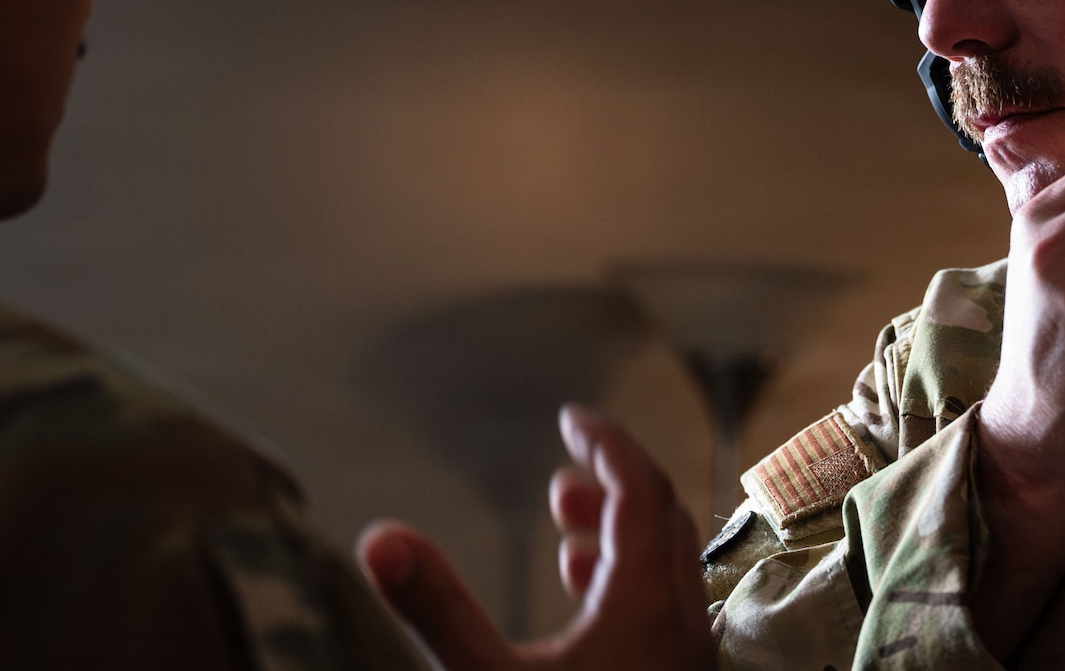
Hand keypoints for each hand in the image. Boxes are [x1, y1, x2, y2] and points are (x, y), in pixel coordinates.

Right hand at [360, 406, 713, 670]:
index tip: (568, 417)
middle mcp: (684, 625)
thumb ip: (437, 607)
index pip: (642, 487)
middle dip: (612, 483)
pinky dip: (626, 579)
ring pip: (666, 568)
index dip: (606, 442)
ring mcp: (687, 661)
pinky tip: (581, 589)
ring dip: (617, 534)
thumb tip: (377, 536)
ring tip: (563, 521)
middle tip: (561, 468)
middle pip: (664, 520)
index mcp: (650, 605)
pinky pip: (664, 608)